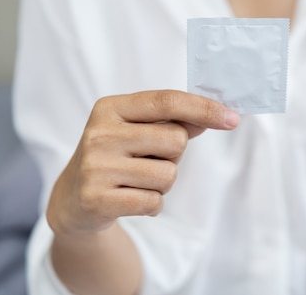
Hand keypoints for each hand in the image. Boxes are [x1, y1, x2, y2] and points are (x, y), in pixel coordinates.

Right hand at [46, 90, 239, 235]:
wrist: (72, 199)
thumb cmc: (116, 157)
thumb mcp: (137, 130)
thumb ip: (173, 122)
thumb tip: (214, 116)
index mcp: (111, 108)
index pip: (167, 101)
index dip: (204, 108)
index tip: (233, 118)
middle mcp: (100, 133)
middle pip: (175, 140)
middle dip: (174, 155)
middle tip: (149, 161)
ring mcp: (96, 167)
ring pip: (168, 174)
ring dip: (163, 183)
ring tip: (137, 181)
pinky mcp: (97, 199)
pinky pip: (154, 201)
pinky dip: (153, 204)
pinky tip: (131, 199)